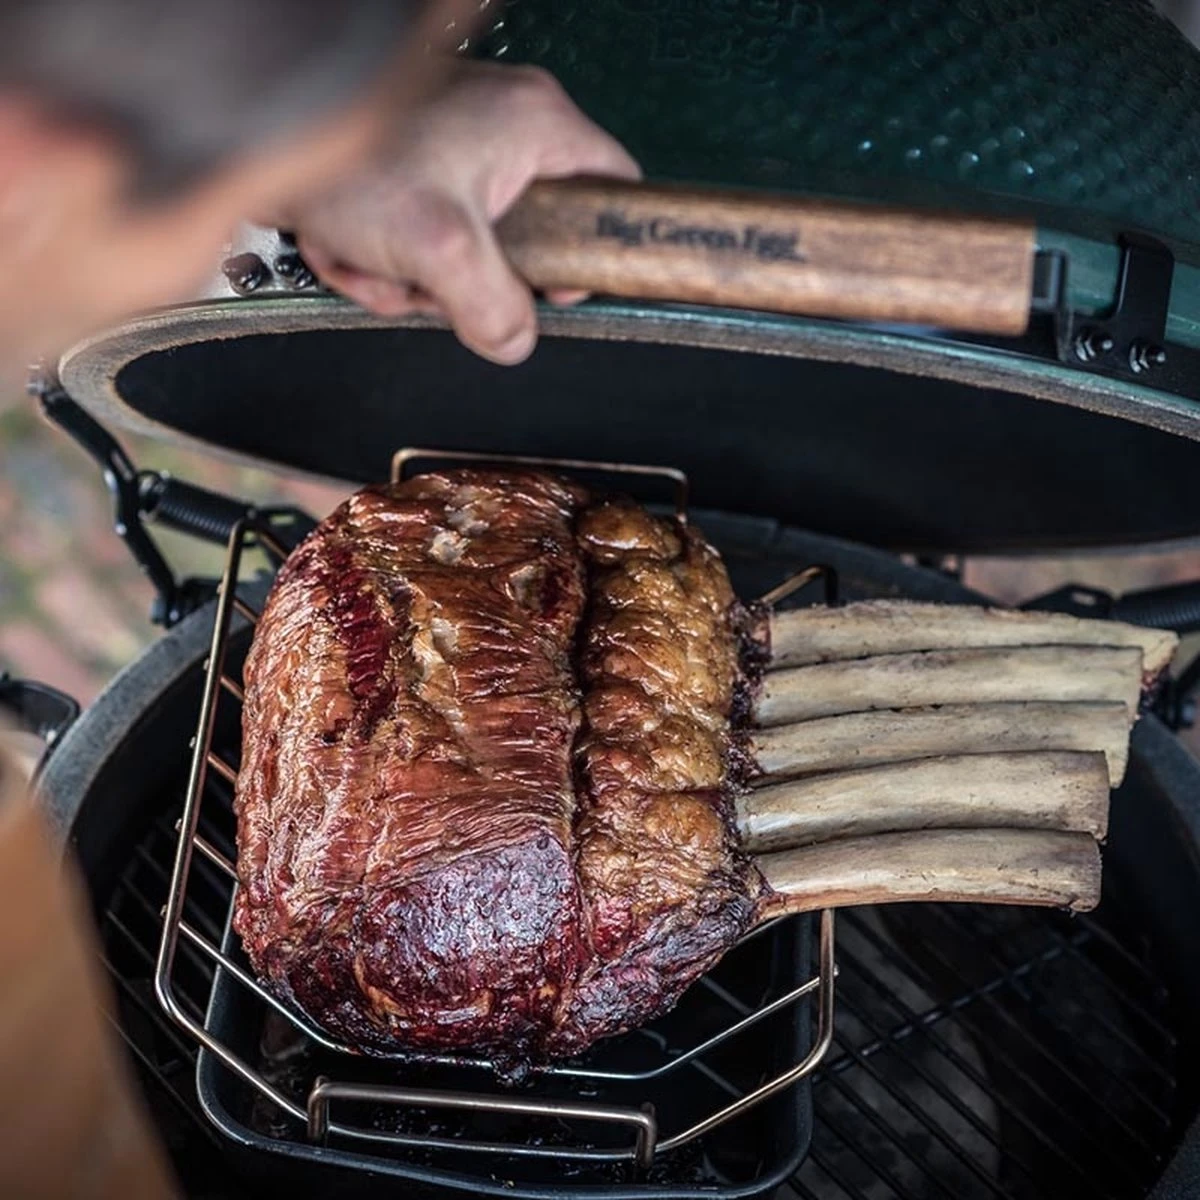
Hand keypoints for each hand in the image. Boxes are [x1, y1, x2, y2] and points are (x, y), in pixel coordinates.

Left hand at [275, 61, 639, 364]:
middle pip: (529, 238)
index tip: (554, 289)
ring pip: (470, 248)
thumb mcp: (438, 246)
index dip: (589, 254)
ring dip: (418, 278)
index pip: (613, 192)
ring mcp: (456, 145)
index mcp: (537, 125)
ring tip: (378, 261)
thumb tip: (515, 340)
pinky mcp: (415, 165)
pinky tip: (357, 250)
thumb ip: (492, 306)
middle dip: (470, 280)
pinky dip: (389, 259)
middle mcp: (504, 126)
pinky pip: (425, 238)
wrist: (253, 134)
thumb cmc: (346, 158)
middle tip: (433, 280)